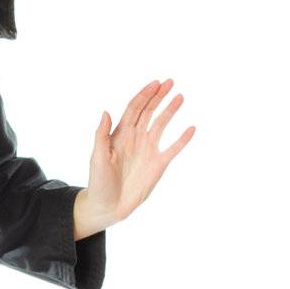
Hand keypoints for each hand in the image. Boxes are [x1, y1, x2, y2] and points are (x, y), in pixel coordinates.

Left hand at [78, 78, 195, 233]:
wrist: (108, 206)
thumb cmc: (98, 183)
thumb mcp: (98, 158)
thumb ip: (102, 136)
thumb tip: (106, 112)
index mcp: (120, 135)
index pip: (134, 109)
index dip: (144, 95)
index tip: (155, 83)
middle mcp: (135, 139)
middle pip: (149, 112)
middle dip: (158, 96)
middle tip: (170, 82)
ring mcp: (148, 150)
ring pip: (161, 125)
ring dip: (170, 111)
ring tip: (180, 96)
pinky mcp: (158, 164)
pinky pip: (173, 148)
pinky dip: (182, 139)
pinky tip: (191, 128)